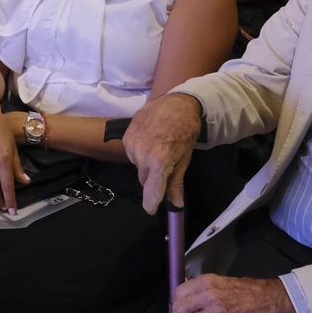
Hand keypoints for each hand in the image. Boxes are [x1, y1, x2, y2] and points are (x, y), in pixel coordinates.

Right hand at [124, 93, 202, 213]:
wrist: (175, 103)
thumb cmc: (185, 131)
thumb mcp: (185, 158)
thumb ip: (176, 182)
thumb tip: (176, 204)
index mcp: (159, 162)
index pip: (151, 191)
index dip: (151, 203)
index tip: (151, 209)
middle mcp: (142, 155)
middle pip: (144, 179)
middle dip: (153, 178)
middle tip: (164, 164)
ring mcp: (132, 145)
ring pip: (138, 166)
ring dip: (146, 163)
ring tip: (157, 147)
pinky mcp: (126, 136)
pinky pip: (132, 153)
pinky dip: (139, 152)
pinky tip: (149, 140)